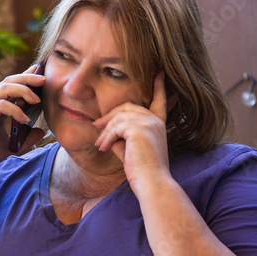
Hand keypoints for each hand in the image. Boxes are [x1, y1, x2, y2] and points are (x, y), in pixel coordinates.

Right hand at [0, 65, 45, 187]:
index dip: (26, 77)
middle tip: (44, 79)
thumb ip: (26, 137)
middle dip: (27, 78)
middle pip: (9, 82)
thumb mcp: (13, 145)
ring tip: (37, 99)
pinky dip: (14, 110)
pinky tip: (25, 118)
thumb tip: (41, 131)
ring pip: (4, 89)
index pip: (12, 86)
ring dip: (23, 90)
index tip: (41, 72)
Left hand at [93, 72, 169, 189]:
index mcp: (158, 124)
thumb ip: (122, 135)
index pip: (160, 101)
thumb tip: (106, 130)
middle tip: (96, 126)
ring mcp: (148, 123)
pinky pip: (115, 128)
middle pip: (127, 107)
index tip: (159, 73)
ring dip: (105, 131)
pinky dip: (106, 137)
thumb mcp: (131, 148)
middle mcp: (155, 120)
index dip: (159, 87)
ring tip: (100, 144)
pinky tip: (103, 148)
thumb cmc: (142, 170)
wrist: (151, 182)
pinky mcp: (139, 129)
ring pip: (118, 118)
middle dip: (109, 116)